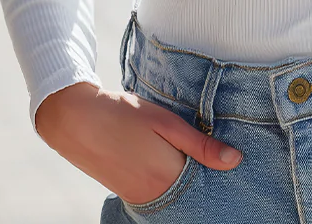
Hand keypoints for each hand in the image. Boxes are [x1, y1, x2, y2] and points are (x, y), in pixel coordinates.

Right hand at [34, 82, 242, 203]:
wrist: (76, 120)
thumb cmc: (123, 114)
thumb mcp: (166, 121)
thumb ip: (201, 145)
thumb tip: (236, 160)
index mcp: (166, 177)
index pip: (206, 186)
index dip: (220, 175)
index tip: (234, 166)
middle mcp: (153, 195)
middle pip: (191, 194)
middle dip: (205, 181)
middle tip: (215, 159)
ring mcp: (138, 197)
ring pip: (174, 195)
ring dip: (185, 180)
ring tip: (192, 157)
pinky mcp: (128, 194)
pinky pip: (158, 195)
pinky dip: (169, 182)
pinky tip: (170, 163)